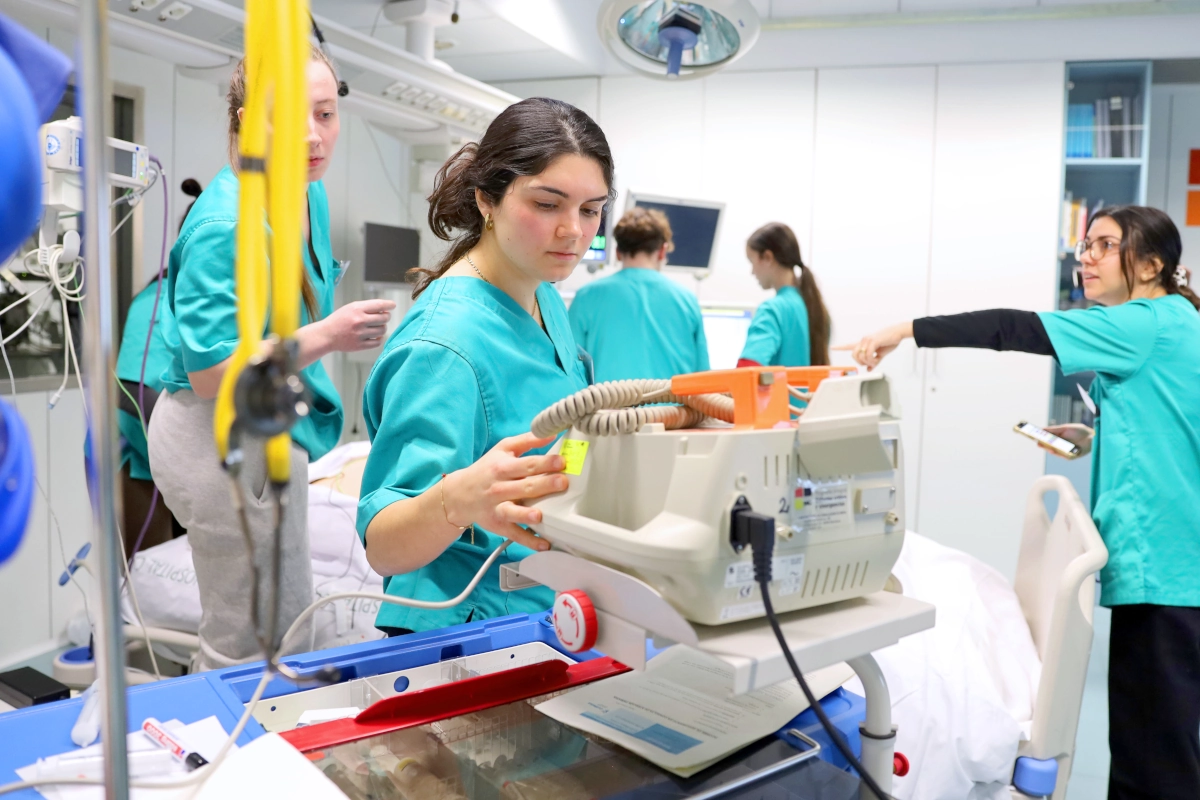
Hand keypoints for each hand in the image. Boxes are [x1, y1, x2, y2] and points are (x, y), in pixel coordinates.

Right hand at [319, 299, 395, 352]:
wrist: (326, 335)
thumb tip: (386, 309)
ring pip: (382, 330)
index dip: (389, 304)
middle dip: (386, 317)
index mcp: (357, 309)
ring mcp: (360, 334)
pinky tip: (375, 336)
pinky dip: (379, 338)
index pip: (379, 305)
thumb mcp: (351, 308)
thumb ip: (367, 307)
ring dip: (382, 328)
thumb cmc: (340, 320)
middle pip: (384, 318)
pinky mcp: (360, 345)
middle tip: (384, 317)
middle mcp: (359, 321)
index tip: (393, 305)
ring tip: (377, 326)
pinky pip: (378, 342)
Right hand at [442, 432, 566, 550]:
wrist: (459, 494)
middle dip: (543, 485)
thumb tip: (551, 433)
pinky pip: (515, 534)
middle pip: (524, 487)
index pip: (526, 464)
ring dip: (527, 515)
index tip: (561, 462)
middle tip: (562, 483)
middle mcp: (500, 488)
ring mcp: (498, 508)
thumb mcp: (503, 449)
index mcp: (503, 468)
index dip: (544, 463)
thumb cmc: (487, 469)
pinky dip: (529, 540)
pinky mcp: (499, 525)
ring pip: (514, 512)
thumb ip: (527, 440)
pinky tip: (544, 543)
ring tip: (540, 516)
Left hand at [833, 322, 912, 370]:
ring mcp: (867, 340)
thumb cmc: (890, 341)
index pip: (849, 345)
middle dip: (860, 362)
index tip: (832, 347)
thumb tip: (868, 369)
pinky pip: (867, 354)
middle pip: (854, 355)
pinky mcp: (872, 341)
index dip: (840, 347)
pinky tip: (877, 359)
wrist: (898, 332)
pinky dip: (872, 360)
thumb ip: (874, 361)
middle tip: (869, 364)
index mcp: (864, 343)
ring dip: (868, 362)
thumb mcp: (881, 354)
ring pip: (861, 356)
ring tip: (876, 361)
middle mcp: (863, 341)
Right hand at [1042, 423, 1093, 457]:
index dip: (1040, 437)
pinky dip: (1055, 453)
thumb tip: (1042, 429)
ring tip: (1042, 445)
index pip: (1046, 438)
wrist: (1092, 437)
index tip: (1033, 436)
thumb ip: (1054, 429)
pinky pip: (1060, 455)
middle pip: (1048, 445)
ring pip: (1053, 451)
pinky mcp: (1069, 457)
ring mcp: (1064, 451)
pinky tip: (1051, 449)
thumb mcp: (1065, 428)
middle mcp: (1060, 445)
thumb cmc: (1079, 431)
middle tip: (1037, 442)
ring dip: (1047, 448)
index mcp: (1058, 437)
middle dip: (1042, 444)